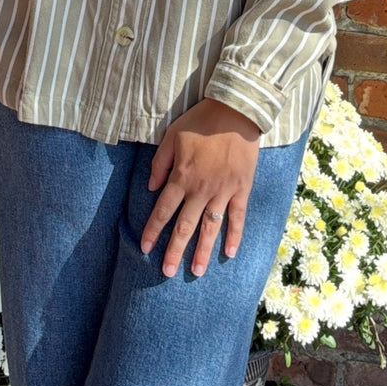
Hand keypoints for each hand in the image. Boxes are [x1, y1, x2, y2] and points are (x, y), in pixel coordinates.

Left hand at [141, 98, 260, 278]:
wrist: (235, 112)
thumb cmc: (200, 122)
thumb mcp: (171, 137)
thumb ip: (159, 164)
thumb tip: (151, 187)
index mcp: (181, 177)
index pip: (162, 210)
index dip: (153, 231)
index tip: (145, 249)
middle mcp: (200, 189)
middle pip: (184, 226)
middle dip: (174, 251)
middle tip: (166, 273)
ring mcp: (223, 191)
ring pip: (210, 227)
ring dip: (201, 251)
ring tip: (195, 272)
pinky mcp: (241, 189)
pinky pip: (238, 217)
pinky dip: (234, 236)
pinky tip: (229, 253)